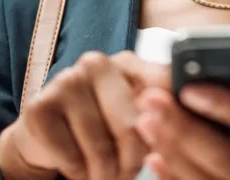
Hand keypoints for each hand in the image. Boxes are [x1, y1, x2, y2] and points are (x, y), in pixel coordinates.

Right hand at [0, 51, 169, 179]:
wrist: (47, 140)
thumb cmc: (100, 128)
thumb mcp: (134, 117)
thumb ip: (162, 111)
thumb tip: (189, 119)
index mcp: (128, 62)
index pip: (162, 89)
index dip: (168, 125)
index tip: (165, 145)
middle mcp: (96, 63)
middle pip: (133, 127)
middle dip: (133, 162)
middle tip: (128, 173)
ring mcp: (65, 82)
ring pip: (102, 149)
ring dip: (106, 174)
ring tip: (105, 174)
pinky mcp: (40, 109)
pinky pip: (74, 159)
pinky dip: (80, 175)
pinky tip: (78, 167)